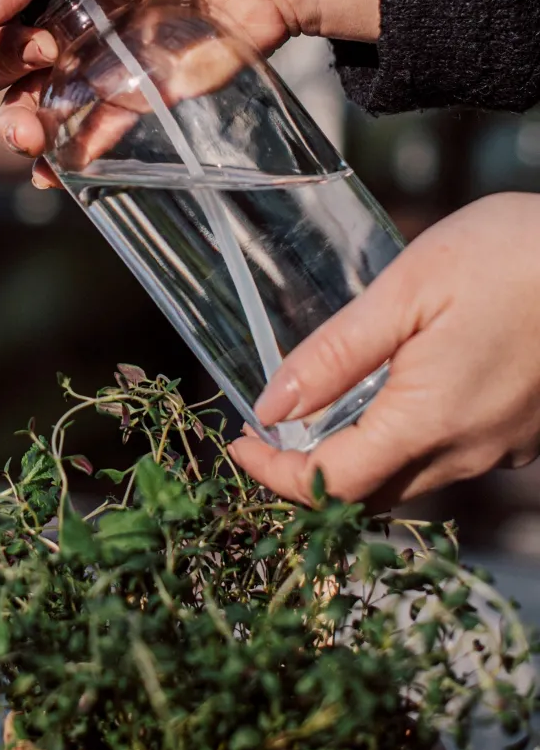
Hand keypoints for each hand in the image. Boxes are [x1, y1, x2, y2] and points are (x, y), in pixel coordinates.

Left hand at [229, 193, 539, 507]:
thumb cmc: (513, 256)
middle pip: (371, 493)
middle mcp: (471, 451)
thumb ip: (334, 356)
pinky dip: (404, 443)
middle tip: (268, 433)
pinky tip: (389, 398)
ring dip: (357, 461)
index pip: (333, 485)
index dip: (276, 476)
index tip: (240, 445)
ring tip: (319, 413)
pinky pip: (452, 456)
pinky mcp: (527, 431)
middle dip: (309, 475)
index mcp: (430, 421)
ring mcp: (506, 446)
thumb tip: (271, 407)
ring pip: (412, 478)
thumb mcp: (406, 292)